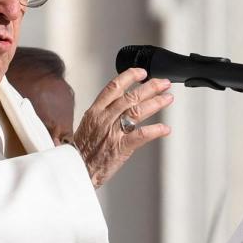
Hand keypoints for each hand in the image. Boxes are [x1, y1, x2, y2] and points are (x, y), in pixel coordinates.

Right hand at [71, 68, 173, 187]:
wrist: (75, 170)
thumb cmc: (81, 151)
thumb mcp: (88, 125)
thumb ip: (104, 113)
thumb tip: (120, 103)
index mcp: (95, 111)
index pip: (113, 87)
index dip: (129, 77)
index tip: (141, 73)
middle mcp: (105, 119)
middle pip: (130, 97)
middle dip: (150, 87)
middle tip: (163, 83)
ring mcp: (113, 132)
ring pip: (137, 112)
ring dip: (156, 103)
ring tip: (167, 98)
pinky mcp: (120, 147)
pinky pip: (141, 135)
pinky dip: (155, 130)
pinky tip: (165, 129)